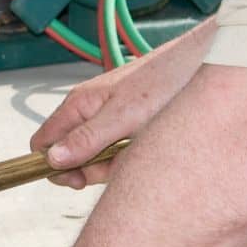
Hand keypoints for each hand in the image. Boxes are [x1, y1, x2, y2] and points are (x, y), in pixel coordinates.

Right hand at [30, 19, 214, 188]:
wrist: (203, 66)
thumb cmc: (165, 81)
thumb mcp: (123, 116)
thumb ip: (86, 138)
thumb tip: (51, 159)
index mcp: (79, 105)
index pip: (43, 142)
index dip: (52, 166)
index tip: (76, 181)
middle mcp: (90, 112)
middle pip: (69, 155)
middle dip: (88, 170)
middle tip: (113, 169)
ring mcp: (110, 120)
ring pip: (96, 157)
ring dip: (112, 165)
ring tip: (137, 154)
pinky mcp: (129, 127)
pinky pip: (118, 152)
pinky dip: (129, 159)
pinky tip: (146, 151)